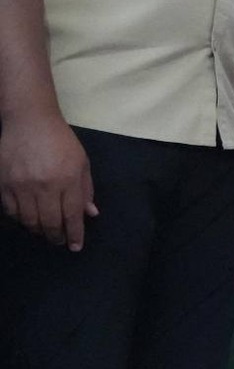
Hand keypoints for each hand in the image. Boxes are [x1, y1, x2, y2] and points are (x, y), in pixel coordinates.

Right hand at [0, 111, 95, 249]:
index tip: (76, 246)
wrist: (29, 122)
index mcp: (68, 179)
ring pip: (29, 221)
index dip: (75, 234)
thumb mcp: (81, 162)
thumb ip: (86, 189)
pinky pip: (11, 211)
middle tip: (59, 242)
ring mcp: (22, 186)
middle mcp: (45, 185)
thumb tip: (90, 214)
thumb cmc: (60, 141)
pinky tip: (27, 220)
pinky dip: (20, 220)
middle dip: (56, 237)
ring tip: (45, 232)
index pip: (72, 215)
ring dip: (38, 231)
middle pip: (50, 222)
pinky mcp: (4, 184)